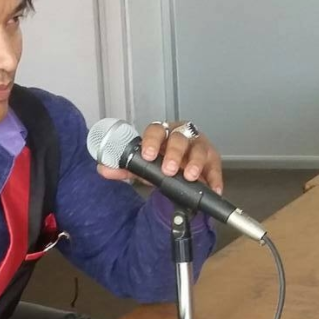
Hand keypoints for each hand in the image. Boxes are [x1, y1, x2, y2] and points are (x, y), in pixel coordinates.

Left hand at [97, 121, 223, 194]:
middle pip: (179, 138)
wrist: (179, 170)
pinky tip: (213, 188)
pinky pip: (215, 167)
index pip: (156, 130)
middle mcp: (181, 135)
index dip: (152, 141)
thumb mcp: (143, 166)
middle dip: (174, 153)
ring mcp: (198, 145)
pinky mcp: (212, 159)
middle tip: (169, 169)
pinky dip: (215, 178)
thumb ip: (124, 168)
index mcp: (162, 133)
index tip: (148, 155)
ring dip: (195, 163)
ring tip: (190, 176)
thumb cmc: (160, 161)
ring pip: (199, 149)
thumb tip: (102, 169)